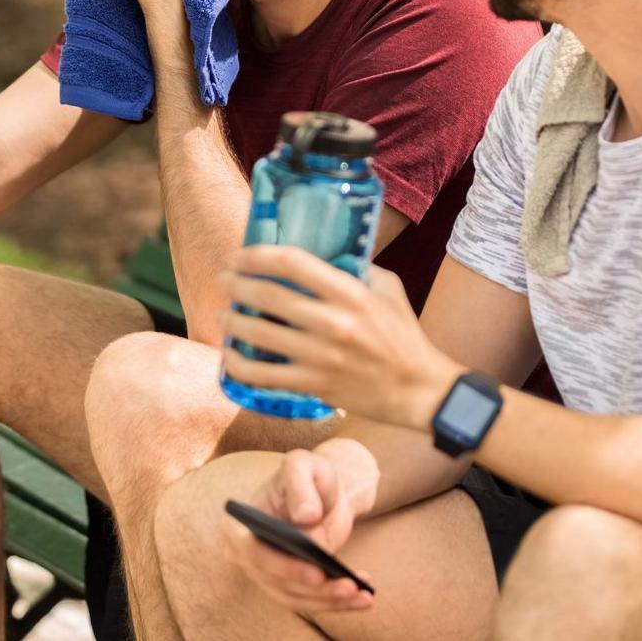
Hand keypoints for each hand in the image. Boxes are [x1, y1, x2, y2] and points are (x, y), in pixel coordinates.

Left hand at [219, 247, 460, 428]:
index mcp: (351, 293)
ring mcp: (321, 356)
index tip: (241, 255)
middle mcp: (333, 322)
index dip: (259, 255)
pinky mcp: (314, 384)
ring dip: (232, 321)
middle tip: (224, 280)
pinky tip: (230, 356)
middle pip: (268, 295)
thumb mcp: (388, 289)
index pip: (294, 263)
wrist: (417, 389)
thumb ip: (357, 269)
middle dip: (236, 284)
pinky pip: (263, 374)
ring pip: (259, 333)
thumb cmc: (403, 335)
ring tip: (224, 314)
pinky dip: (238, 365)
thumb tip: (325, 251)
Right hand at [224, 441, 379, 614]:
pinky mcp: (289, 585)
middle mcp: (248, 555)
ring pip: (297, 598)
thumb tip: (305, 517)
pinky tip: (364, 597)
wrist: (323, 493)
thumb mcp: (303, 464)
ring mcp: (267, 574)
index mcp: (239, 525)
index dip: (281, 566)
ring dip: (331, 600)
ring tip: (363, 595)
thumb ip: (300, 484)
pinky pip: (311, 601)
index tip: (315, 572)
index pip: (252, 552)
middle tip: (348, 586)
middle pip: (277, 582)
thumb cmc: (308, 475)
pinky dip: (337, 603)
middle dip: (315, 589)